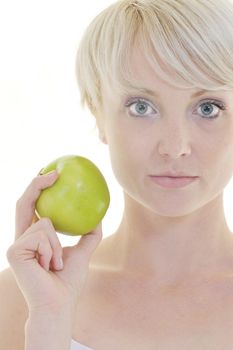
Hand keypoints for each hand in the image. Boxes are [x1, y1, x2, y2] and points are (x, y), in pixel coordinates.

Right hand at [7, 171, 102, 314]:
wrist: (59, 304)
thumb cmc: (68, 281)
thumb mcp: (83, 252)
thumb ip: (88, 234)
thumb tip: (99, 215)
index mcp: (33, 238)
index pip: (32, 208)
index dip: (38, 188)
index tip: (52, 173)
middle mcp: (21, 238)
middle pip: (24, 203)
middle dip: (37, 184)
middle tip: (54, 172)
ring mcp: (15, 244)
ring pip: (44, 222)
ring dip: (58, 243)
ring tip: (56, 264)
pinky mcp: (14, 250)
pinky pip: (43, 234)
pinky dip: (53, 249)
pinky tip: (48, 266)